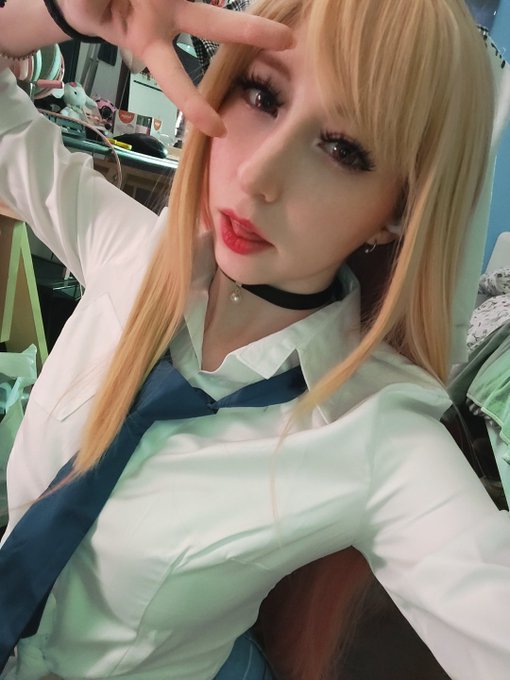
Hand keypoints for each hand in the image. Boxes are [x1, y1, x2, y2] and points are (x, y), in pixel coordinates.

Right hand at [57, 0, 292, 135]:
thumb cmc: (89, 6)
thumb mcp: (86, 8)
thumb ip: (91, 3)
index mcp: (150, 42)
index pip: (174, 78)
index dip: (193, 104)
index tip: (218, 130)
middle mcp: (169, 18)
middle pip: (212, 24)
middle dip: (248, 31)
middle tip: (289, 39)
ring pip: (209, 1)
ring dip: (237, 13)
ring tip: (273, 31)